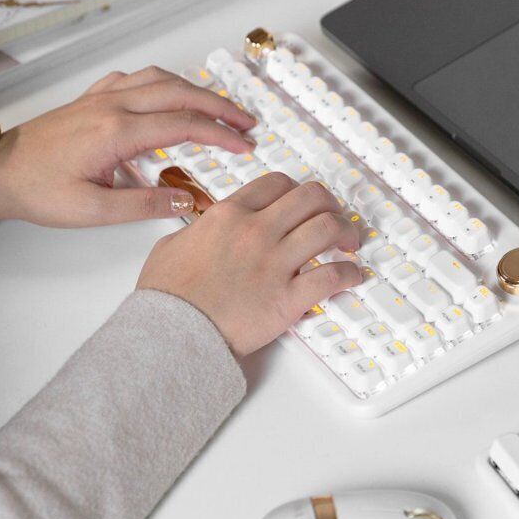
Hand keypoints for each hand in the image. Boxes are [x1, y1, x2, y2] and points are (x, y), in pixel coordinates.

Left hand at [0, 67, 255, 226]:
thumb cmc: (39, 191)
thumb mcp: (93, 211)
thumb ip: (144, 205)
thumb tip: (187, 200)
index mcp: (116, 133)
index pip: (183, 125)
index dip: (220, 134)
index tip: (245, 145)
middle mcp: (112, 106)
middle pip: (179, 93)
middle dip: (220, 106)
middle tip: (247, 123)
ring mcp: (101, 98)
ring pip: (159, 79)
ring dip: (195, 90)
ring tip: (219, 107)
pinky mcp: (91, 99)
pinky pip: (135, 79)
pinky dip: (162, 82)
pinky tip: (168, 94)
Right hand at [136, 174, 362, 357]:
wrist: (169, 334)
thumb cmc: (167, 297)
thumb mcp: (173, 244)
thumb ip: (200, 229)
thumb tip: (208, 228)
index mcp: (229, 215)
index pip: (277, 184)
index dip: (296, 189)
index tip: (302, 202)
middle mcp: (256, 232)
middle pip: (311, 197)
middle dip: (328, 204)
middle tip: (333, 216)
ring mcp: (275, 264)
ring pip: (328, 228)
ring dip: (346, 232)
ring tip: (349, 243)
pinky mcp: (288, 299)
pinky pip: (332, 276)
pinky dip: (349, 274)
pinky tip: (352, 276)